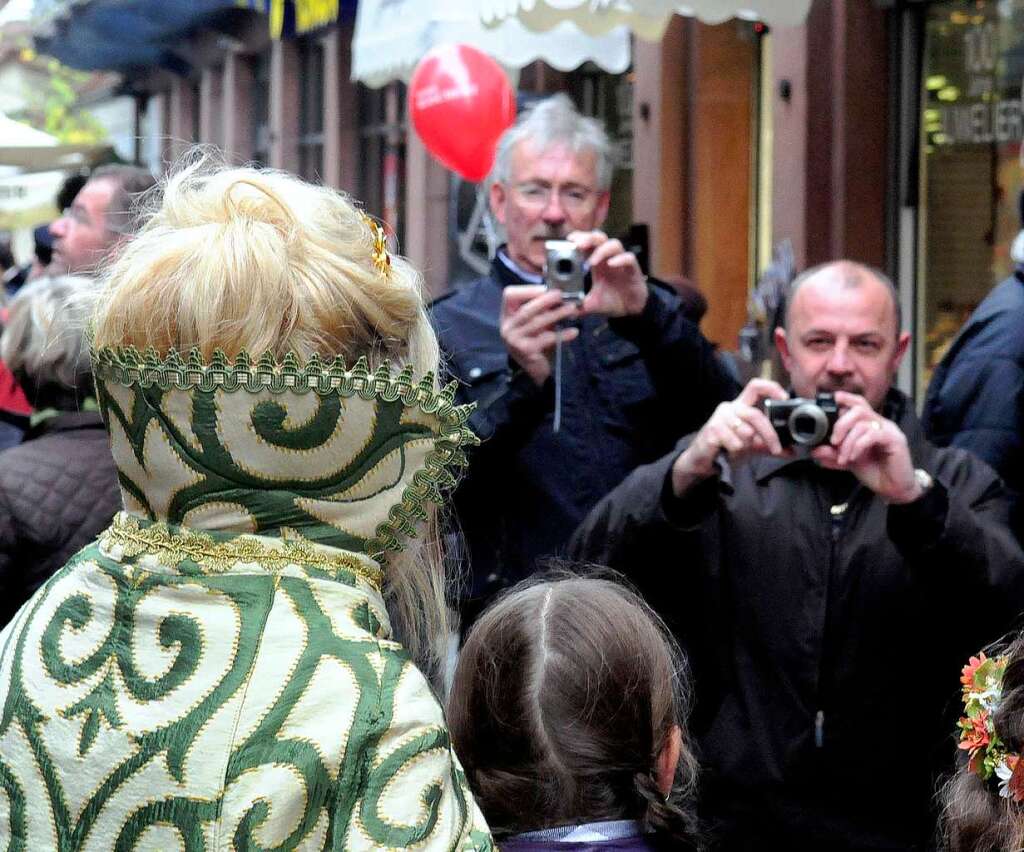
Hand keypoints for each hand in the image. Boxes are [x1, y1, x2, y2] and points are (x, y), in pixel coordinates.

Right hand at [500, 285, 579, 385]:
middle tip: (561, 295)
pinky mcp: (526, 351)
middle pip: (526, 310)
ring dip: (556, 314)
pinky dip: (562, 334)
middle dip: (545, 300)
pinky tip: (574, 332)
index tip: (547, 288)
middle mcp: (508, 327)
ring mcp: (515, 340)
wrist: (535, 369)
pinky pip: (546, 339)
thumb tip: (559, 292)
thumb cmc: (536, 339)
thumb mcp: (535, 321)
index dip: (528, 290)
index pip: (510, 295)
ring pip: (537, 323)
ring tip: (572, 309)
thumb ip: (541, 307)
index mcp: (507, 314)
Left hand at [568, 230, 648, 317]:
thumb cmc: (611, 301)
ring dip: (601, 250)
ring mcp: (621, 262)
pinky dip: (620, 259)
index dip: (579, 237)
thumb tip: (563, 309)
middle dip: (588, 238)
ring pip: (614, 244)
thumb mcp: (591, 304)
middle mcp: (608, 258)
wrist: (630, 310)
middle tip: (577, 245)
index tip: (568, 240)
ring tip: (591, 262)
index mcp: (596, 262)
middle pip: (599, 238)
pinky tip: (611, 264)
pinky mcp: (633, 269)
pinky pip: (629, 258)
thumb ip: (577, 304)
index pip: (587, 242)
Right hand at [671, 379, 788, 495]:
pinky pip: (735, 442)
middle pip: (756, 415)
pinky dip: (736, 450)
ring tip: (738, 448)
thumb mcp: (752, 445)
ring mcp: (720, 417)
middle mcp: (730, 407)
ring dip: (747, 445)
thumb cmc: (727, 446)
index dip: (771, 388)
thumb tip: (791, 451)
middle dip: (769, 434)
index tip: (784, 398)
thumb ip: (769, 445)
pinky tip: (728, 450)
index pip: (756, 387)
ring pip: (746, 432)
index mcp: (741, 406)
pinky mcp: (713, 429)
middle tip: (776, 449)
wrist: (702, 459)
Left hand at [811, 391, 920, 502]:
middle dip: (841, 424)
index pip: (858, 404)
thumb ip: (832, 454)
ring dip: (847, 442)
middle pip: (859, 409)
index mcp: (869, 424)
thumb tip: (815, 450)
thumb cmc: (875, 472)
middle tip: (833, 441)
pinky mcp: (895, 440)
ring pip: (863, 424)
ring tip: (843, 458)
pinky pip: (872, 435)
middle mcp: (880, 423)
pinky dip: (858, 446)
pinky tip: (854, 458)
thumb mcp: (848, 461)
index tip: (831, 400)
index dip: (845, 399)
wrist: (893, 489)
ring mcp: (889, 430)